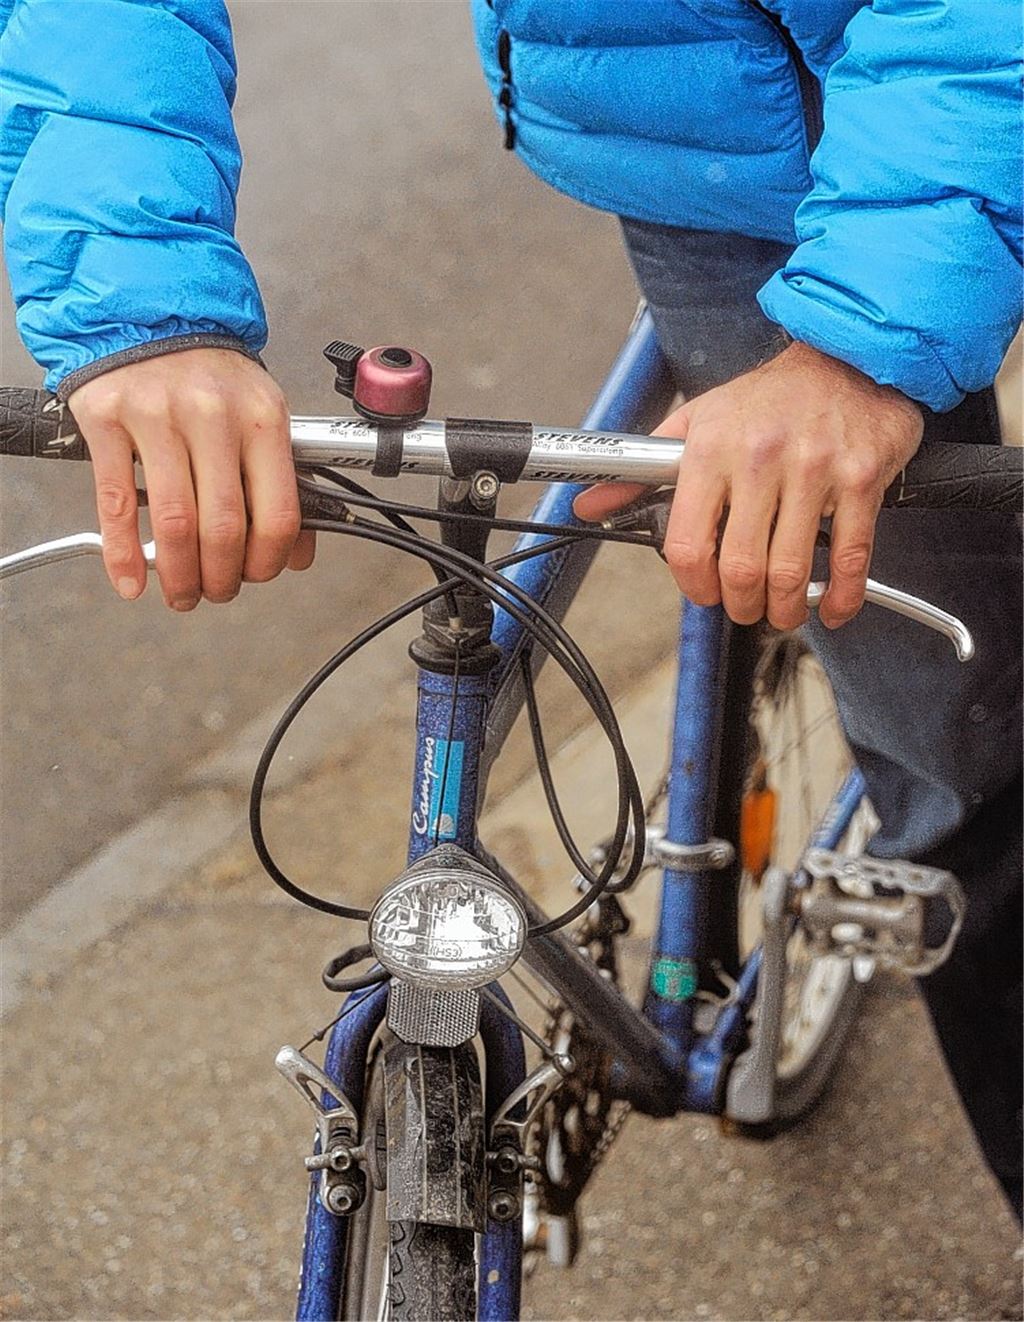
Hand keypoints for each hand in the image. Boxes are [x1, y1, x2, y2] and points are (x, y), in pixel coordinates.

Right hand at [68, 348, 314, 609]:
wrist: (151, 310)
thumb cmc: (211, 376)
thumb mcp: (261, 415)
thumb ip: (280, 481)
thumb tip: (295, 554)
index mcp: (263, 418)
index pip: (278, 514)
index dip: (268, 561)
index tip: (257, 576)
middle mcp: (213, 415)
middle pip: (223, 526)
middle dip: (221, 577)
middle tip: (215, 592)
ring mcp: (157, 415)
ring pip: (173, 521)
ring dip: (178, 574)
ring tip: (181, 593)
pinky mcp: (108, 417)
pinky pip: (116, 502)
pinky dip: (123, 553)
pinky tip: (130, 580)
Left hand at [574, 341, 922, 628]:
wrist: (846, 353)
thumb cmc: (769, 397)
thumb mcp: (695, 421)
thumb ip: (640, 471)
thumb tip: (589, 504)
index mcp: (712, 449)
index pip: (688, 543)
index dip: (693, 585)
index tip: (703, 592)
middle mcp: (761, 459)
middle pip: (741, 567)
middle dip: (740, 605)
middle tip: (745, 608)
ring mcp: (815, 469)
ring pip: (792, 570)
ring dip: (785, 608)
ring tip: (783, 610)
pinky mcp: (860, 477)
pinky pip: (851, 555)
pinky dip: (841, 596)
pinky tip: (833, 607)